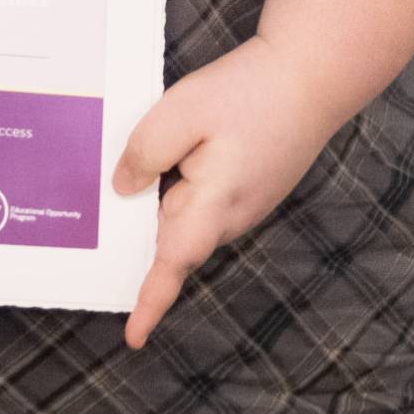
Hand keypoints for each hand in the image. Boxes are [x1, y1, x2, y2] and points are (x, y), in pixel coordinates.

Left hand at [109, 35, 342, 349]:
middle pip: (171, 236)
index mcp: (215, 205)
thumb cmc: (250, 92)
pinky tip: (172, 148)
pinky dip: (179, 181)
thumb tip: (124, 190)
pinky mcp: (248, 186)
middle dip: (139, 232)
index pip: (174, 264)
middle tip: (100, 213)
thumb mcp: (182, 112)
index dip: (151, 302)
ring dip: (160, 198)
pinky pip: (202, 196)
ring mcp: (244, 203)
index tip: (132, 338)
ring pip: (186, 213)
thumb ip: (145, 154)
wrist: (313, 76)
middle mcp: (233, 215)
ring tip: (134, 168)